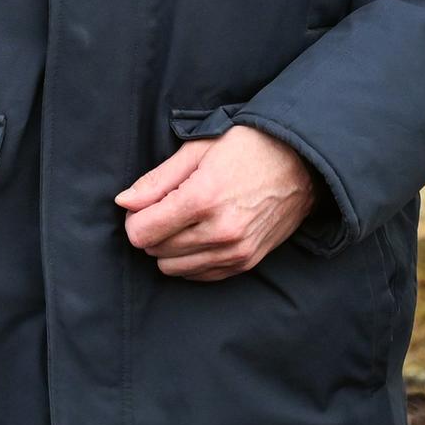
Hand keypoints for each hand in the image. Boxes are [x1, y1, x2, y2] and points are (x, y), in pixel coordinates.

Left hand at [115, 125, 316, 280]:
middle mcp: (219, 231)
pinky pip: (200, 276)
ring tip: (185, 219)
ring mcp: (235, 252)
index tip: (144, 204)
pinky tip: (200, 234)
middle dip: (152, 230)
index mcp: (203, 198)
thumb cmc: (247, 148)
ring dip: (170, 248)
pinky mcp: (246, 263)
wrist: (300, 164)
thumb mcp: (198, 150)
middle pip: (156, 252)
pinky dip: (191, 260)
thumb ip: (157, 180)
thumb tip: (124, 203)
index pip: (143, 232)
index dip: (135, 218)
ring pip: (174, 268)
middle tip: (166, 206)